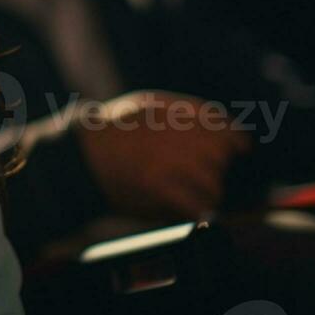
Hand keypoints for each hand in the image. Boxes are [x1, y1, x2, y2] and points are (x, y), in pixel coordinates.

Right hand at [74, 90, 251, 219]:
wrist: (78, 155)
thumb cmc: (112, 129)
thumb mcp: (149, 104)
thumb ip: (188, 111)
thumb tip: (227, 127)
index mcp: (182, 113)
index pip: (230, 131)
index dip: (235, 144)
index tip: (235, 153)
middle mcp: (185, 137)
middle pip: (222, 160)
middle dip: (214, 169)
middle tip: (191, 174)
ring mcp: (177, 166)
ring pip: (214, 187)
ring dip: (203, 193)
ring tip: (181, 192)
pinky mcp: (166, 192)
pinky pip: (198, 208)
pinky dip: (193, 211)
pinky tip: (178, 206)